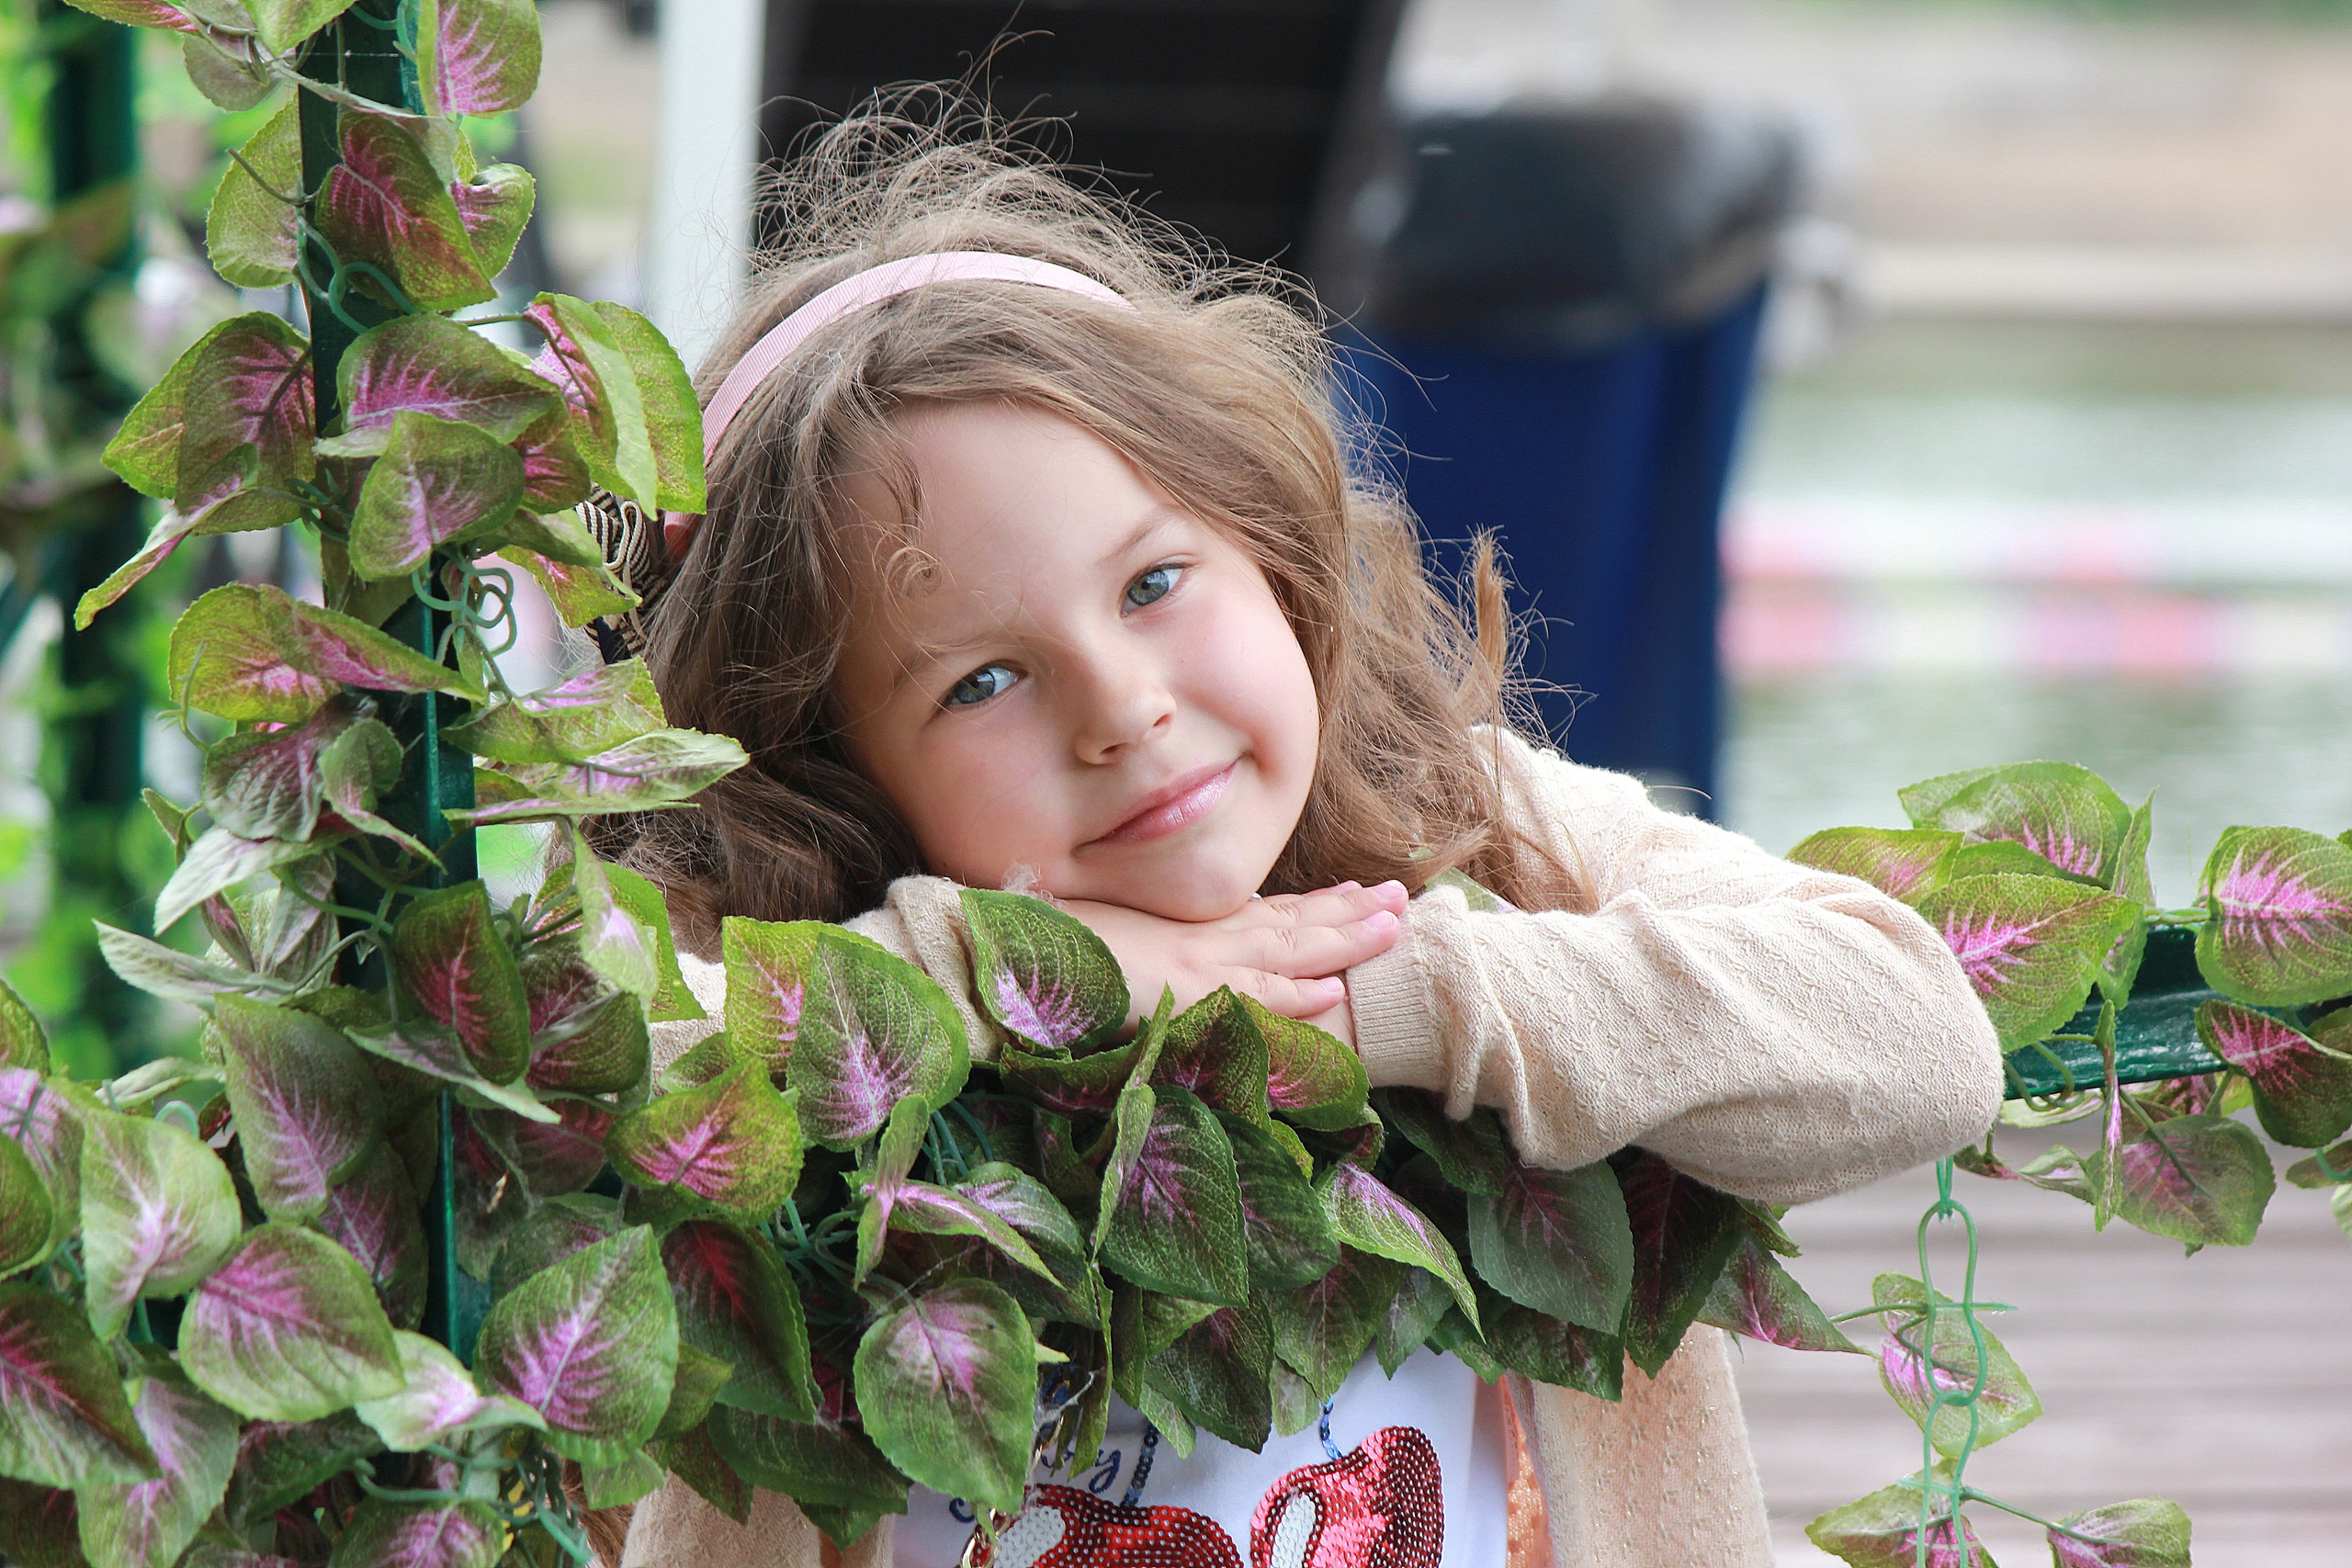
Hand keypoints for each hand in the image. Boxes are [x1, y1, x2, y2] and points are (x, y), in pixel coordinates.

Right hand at [1059, 880, 1407, 1044]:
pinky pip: (1248, 996)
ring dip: (1344, 940)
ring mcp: (1195, 963)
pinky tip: (1332, 991)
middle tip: (1403, 898)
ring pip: (1287, 949)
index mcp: (1187, 928)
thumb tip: (1172, 953)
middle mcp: (1200, 939)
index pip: (1265, 912)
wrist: (1002, 950)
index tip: (1358, 895)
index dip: (1316, 906)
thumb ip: (1155, 947)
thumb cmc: (1049, 950)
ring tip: (1394, 925)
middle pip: (1290, 921)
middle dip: (1350, 913)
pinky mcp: (1181, 994)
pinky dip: (1292, 994)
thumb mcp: (1117, 944)